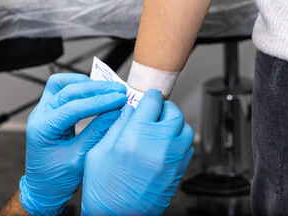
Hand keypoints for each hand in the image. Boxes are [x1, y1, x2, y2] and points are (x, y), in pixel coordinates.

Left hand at [19, 73, 126, 215]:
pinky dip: (81, 87)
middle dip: (97, 89)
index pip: (75, 107)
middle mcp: (40, 115)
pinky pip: (63, 89)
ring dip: (87, 84)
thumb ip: (97, 133)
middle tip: (120, 91)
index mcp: (43, 129)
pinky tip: (96, 92)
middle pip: (69, 90)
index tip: (121, 99)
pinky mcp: (51, 110)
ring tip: (109, 89)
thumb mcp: (80, 158)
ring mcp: (44, 110)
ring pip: (63, 84)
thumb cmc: (57, 179)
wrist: (43, 187)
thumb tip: (117, 112)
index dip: (101, 102)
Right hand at [81, 89, 193, 215]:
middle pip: (173, 112)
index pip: (152, 102)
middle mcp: (158, 146)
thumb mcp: (99, 152)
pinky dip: (179, 139)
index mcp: (135, 137)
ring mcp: (172, 159)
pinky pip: (187, 145)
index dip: (150, 96)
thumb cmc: (104, 190)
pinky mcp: (178, 171)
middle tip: (154, 111)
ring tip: (161, 128)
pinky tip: (166, 143)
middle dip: (163, 108)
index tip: (148, 97)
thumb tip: (130, 110)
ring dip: (174, 123)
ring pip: (185, 128)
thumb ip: (117, 126)